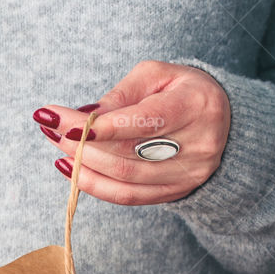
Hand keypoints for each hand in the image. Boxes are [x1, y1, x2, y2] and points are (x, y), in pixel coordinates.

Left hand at [33, 60, 230, 204]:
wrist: (224, 123)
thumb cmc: (181, 91)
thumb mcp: (157, 75)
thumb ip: (121, 94)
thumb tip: (83, 117)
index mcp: (196, 106)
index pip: (143, 121)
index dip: (99, 126)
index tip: (61, 120)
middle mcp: (197, 145)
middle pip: (127, 154)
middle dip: (80, 143)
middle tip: (50, 128)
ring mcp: (188, 174)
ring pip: (123, 179)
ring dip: (81, 164)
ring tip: (57, 145)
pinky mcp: (175, 193)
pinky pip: (126, 197)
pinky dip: (94, 185)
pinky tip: (71, 170)